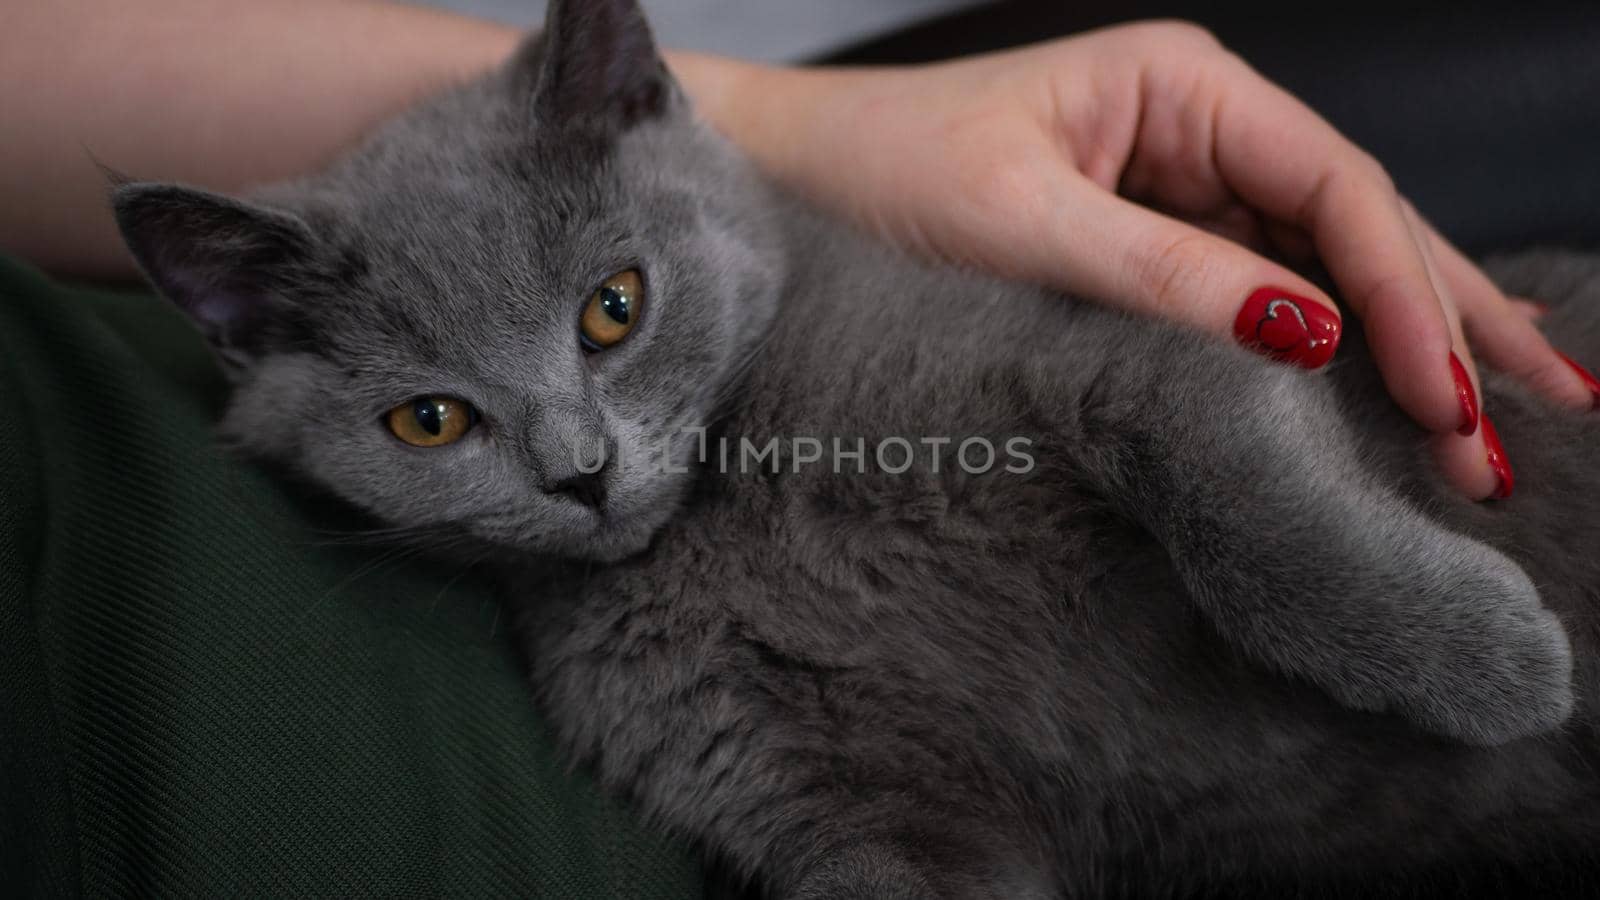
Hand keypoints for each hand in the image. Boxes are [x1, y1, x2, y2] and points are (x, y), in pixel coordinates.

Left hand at [679, 23, 1599, 498]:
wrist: (781, 184)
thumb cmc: (877, 176)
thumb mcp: (1021, 225)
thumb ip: (1162, 276)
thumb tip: (1309, 332)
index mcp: (1182, 88)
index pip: (1332, 187)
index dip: (1402, 295)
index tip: (1449, 397)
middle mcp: (1196, 130)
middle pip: (1355, 225)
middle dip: (1442, 323)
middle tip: (1532, 419)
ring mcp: (1175, 191)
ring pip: (1316, 269)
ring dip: (1399, 347)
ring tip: (1487, 432)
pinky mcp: (1144, 249)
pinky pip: (1252, 301)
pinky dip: (1318, 356)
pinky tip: (1378, 398)